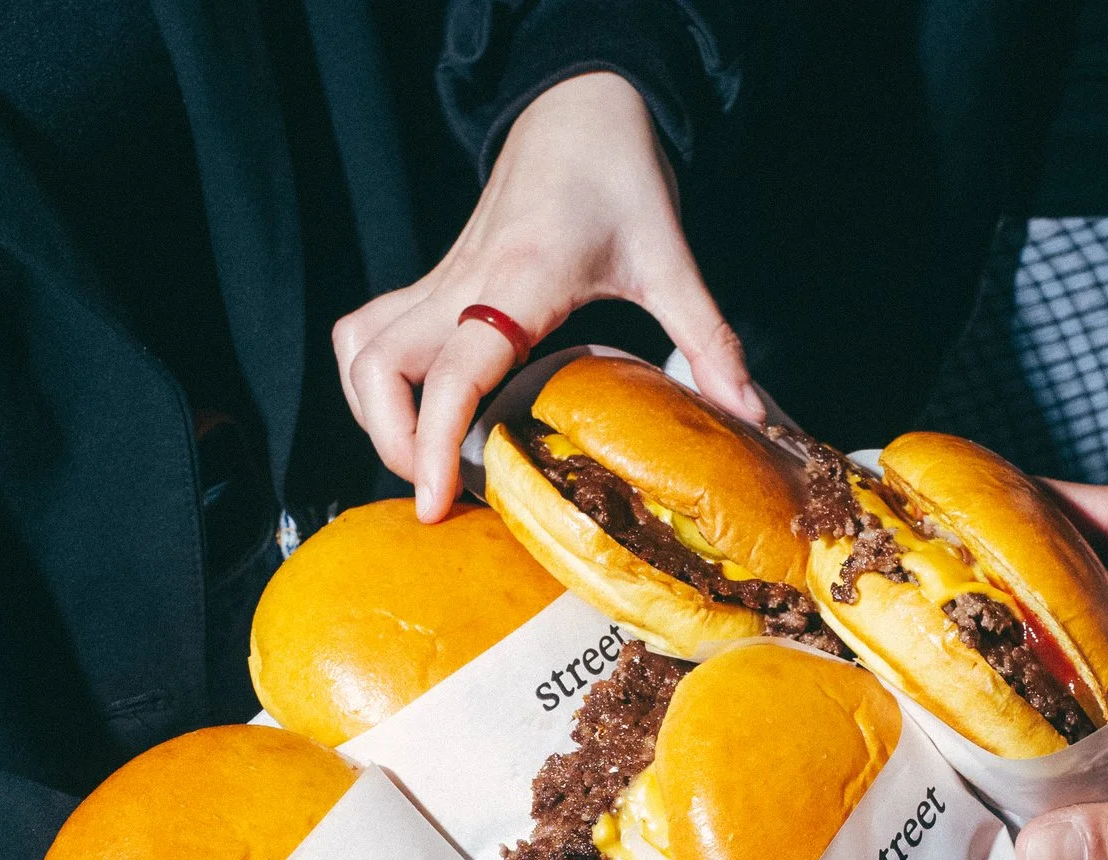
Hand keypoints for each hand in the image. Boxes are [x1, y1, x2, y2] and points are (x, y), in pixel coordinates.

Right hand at [331, 72, 762, 522]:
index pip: (452, 373)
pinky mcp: (434, 281)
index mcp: (517, 282)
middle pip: (376, 368)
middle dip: (392, 441)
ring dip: (372, 412)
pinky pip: (370, 333)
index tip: (436, 503)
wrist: (577, 107)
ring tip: (424, 459)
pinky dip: (372, 380)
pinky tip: (416, 410)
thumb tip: (748, 415)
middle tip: (441, 490)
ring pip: (358, 351)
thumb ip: (707, 339)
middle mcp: (462, 283)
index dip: (432, 443)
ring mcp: (439, 281)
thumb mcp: (669, 258)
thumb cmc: (618, 174)